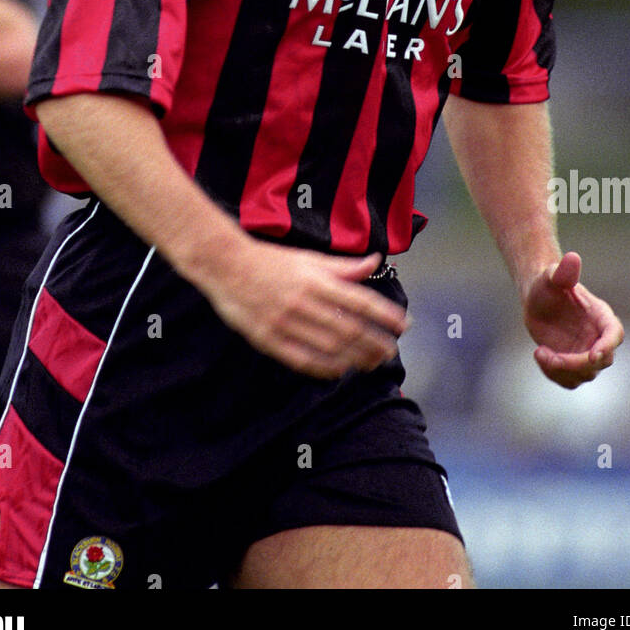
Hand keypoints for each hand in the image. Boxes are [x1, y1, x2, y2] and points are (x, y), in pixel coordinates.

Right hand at [201, 240, 409, 379]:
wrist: (226, 265)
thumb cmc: (270, 260)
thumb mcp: (308, 258)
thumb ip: (343, 266)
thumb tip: (375, 261)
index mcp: (315, 279)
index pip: (359, 300)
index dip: (384, 315)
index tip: (402, 324)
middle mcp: (303, 301)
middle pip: (348, 328)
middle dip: (374, 342)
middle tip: (390, 351)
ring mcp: (285, 322)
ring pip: (329, 347)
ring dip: (355, 358)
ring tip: (371, 363)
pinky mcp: (269, 339)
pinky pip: (302, 360)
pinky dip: (325, 368)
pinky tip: (340, 371)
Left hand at [523, 251, 623, 388]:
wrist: (537, 297)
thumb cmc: (548, 283)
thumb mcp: (552, 276)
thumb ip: (564, 271)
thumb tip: (572, 257)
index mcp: (600, 316)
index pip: (614, 334)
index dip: (608, 346)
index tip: (593, 355)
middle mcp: (598, 337)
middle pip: (601, 360)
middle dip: (577, 363)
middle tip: (549, 355)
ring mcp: (586, 352)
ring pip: (586, 374)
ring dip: (563, 371)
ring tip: (540, 353)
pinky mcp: (572, 364)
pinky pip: (570, 380)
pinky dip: (556, 375)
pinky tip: (539, 355)